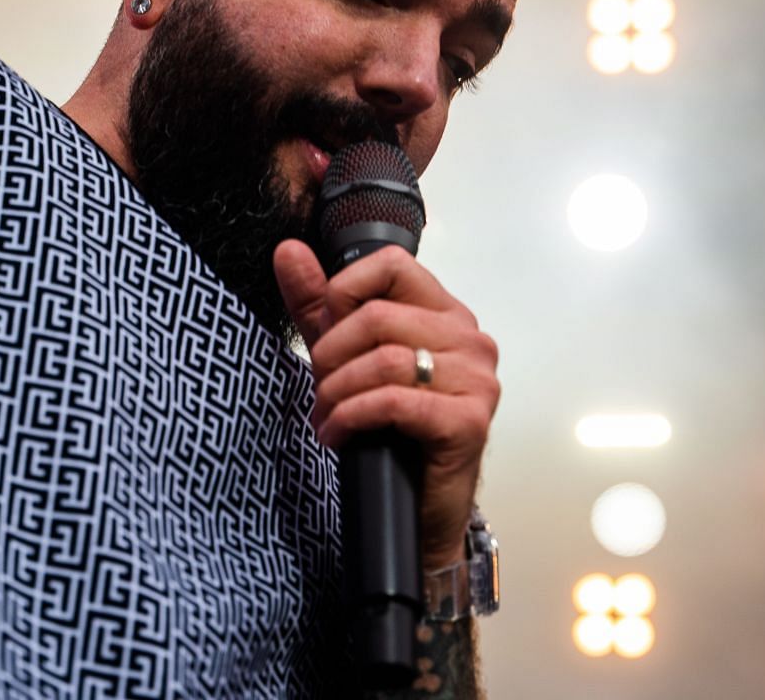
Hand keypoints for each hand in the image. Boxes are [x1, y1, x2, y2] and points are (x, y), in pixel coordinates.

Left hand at [274, 240, 501, 570]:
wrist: (419, 513)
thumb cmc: (392, 433)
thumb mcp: (345, 358)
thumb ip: (319, 304)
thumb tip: (288, 251)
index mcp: (446, 314)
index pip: (392, 263)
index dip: (345, 290)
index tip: (325, 331)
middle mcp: (470, 340)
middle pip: (378, 316)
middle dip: (332, 356)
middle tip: (320, 390)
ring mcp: (476, 380)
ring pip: (384, 359)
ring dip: (338, 391)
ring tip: (327, 416)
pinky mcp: (469, 421)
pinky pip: (394, 400)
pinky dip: (353, 416)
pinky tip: (339, 435)